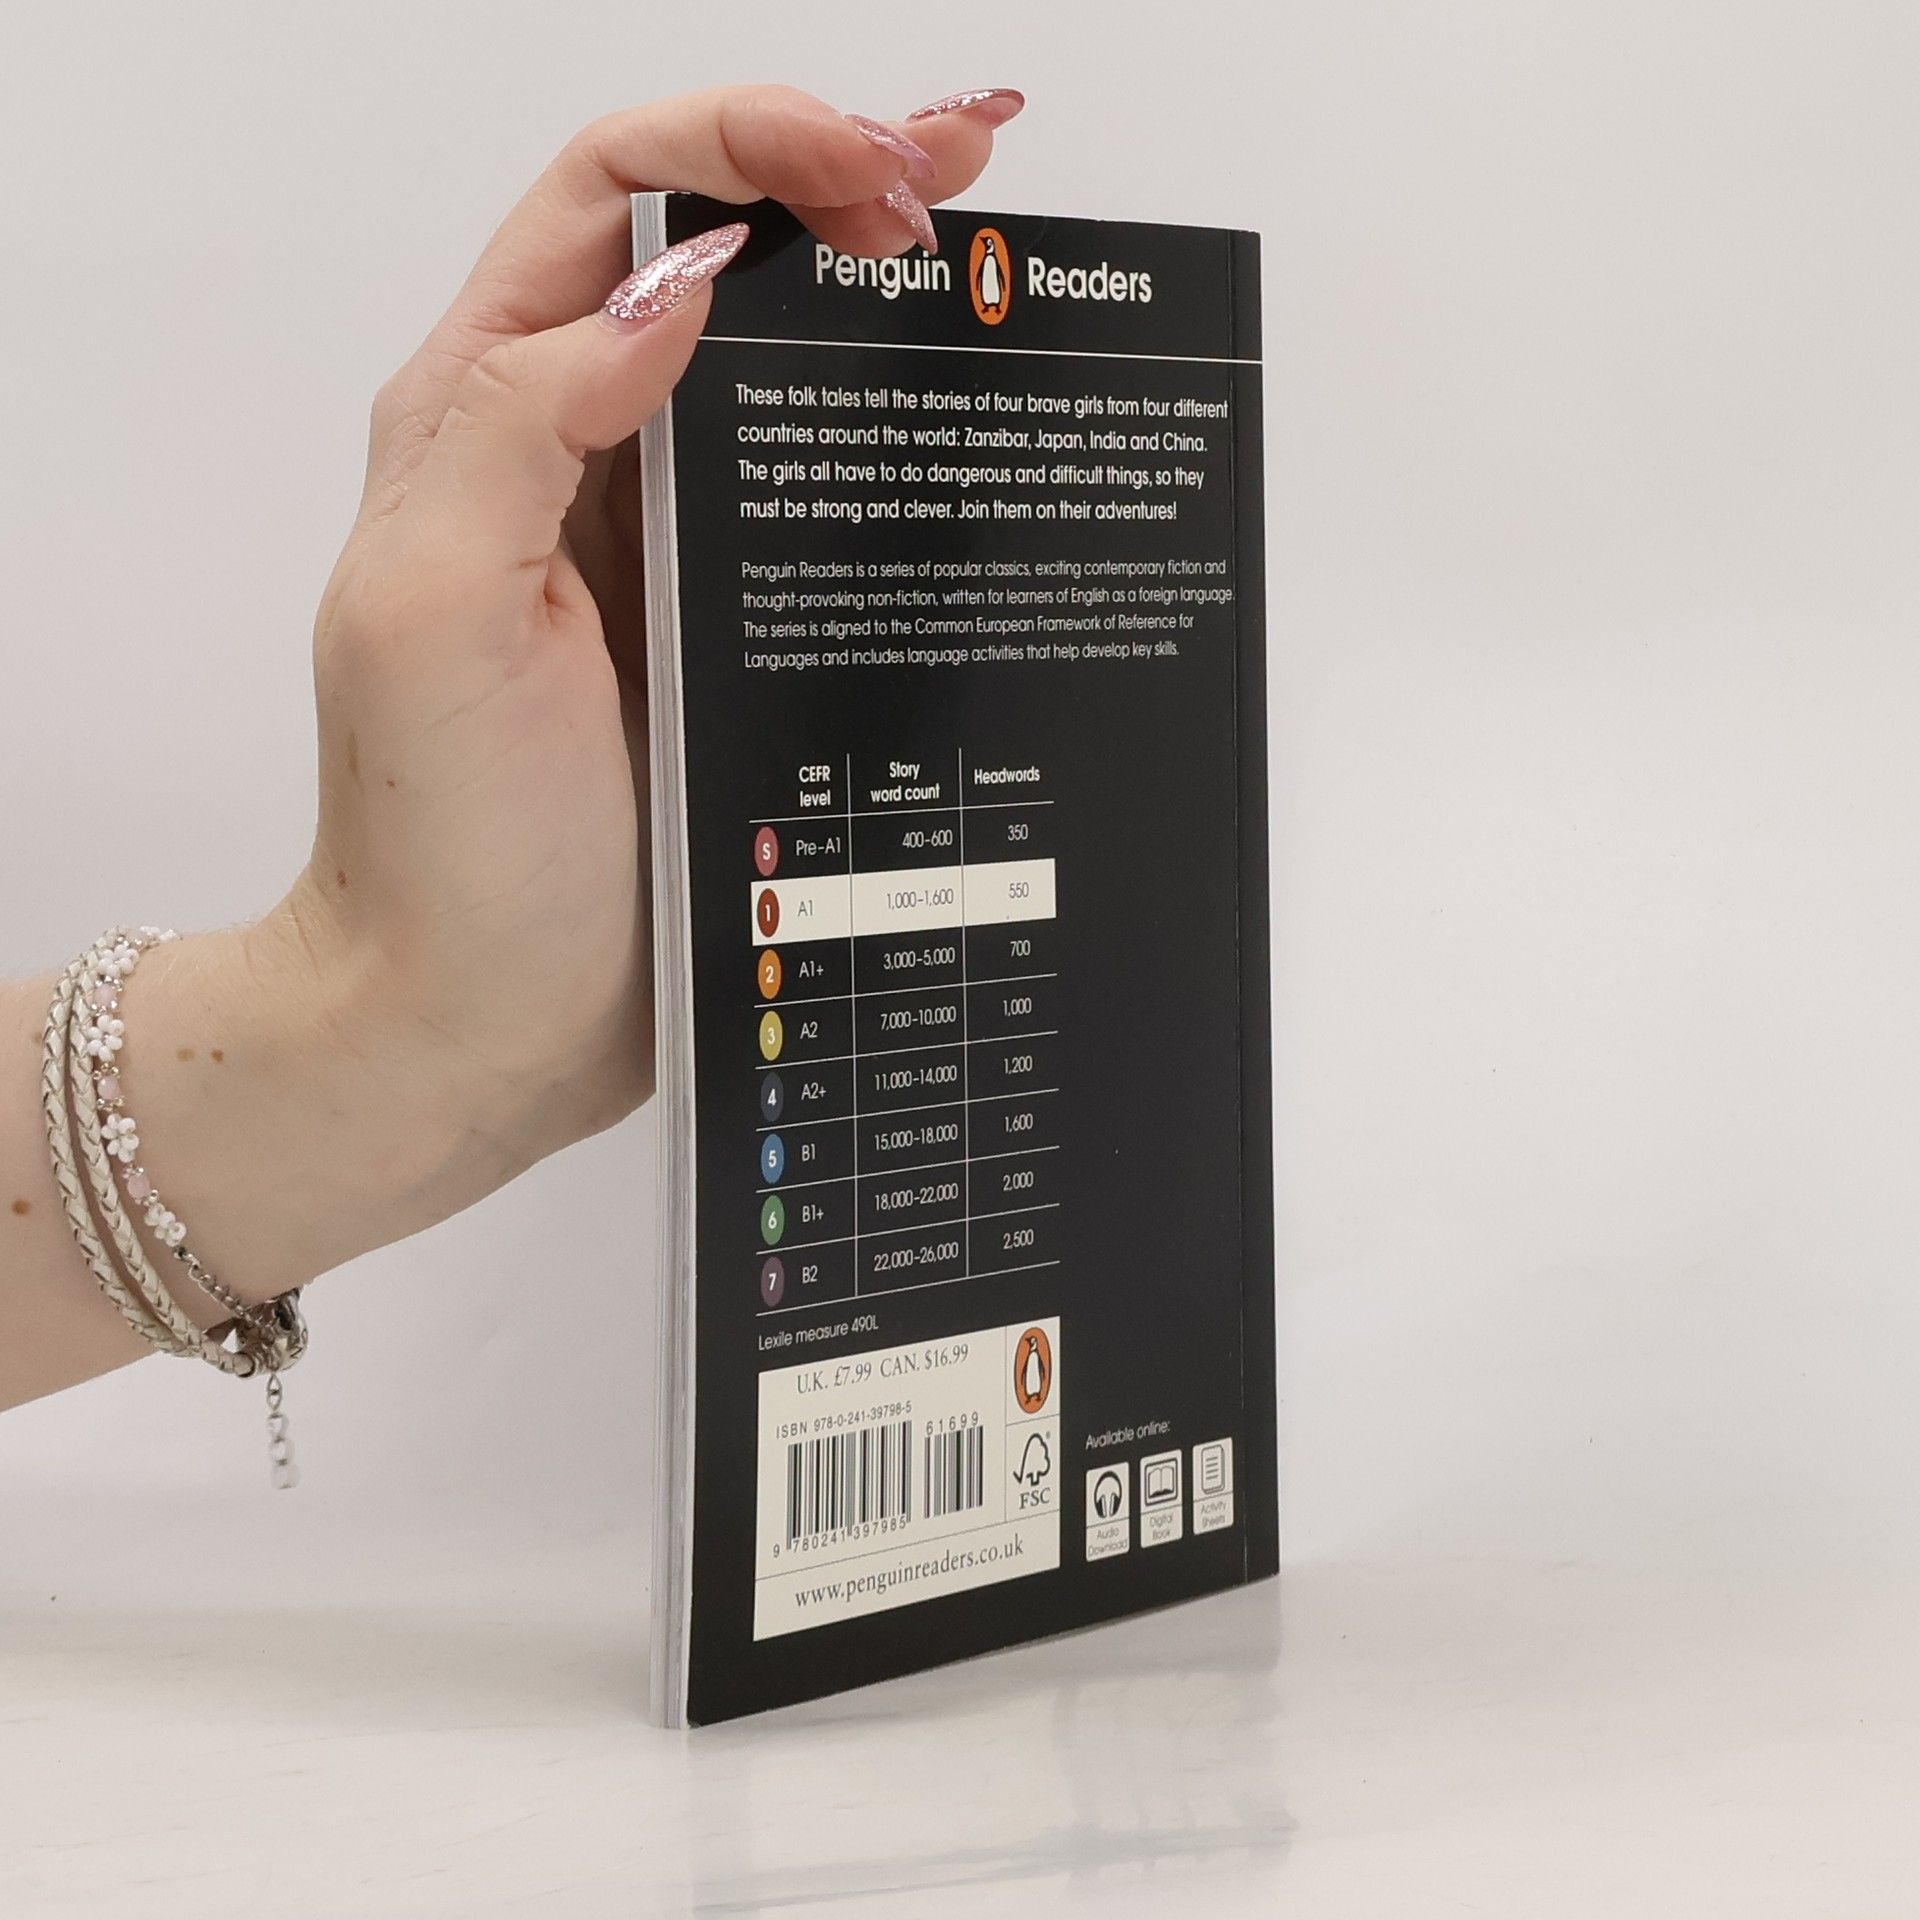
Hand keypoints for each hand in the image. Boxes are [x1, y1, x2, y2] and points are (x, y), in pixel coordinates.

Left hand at [267, 85, 1012, 1261]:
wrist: (480, 1018)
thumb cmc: (440, 843)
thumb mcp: (433, 611)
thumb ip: (524, 418)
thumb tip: (680, 286)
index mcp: (490, 411)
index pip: (618, 196)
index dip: (749, 144)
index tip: (875, 174)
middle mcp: (584, 453)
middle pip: (717, 251)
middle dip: (843, 175)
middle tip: (969, 170)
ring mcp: (667, 542)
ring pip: (781, 367)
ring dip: (881, 288)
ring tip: (989, 248)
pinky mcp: (730, 628)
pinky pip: (819, 496)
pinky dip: (893, 434)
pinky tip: (967, 417)